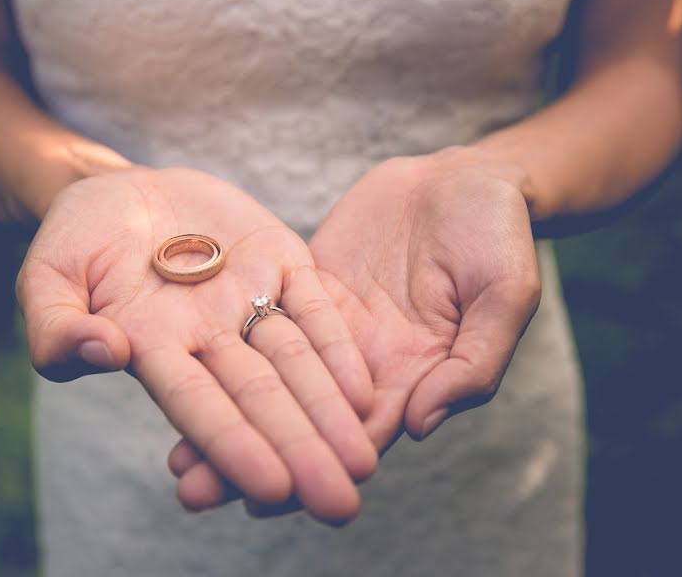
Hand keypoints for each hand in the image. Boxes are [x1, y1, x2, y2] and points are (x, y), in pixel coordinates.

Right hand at [15, 167, 376, 523]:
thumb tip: (103, 351)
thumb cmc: (75, 241)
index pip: (197, 406)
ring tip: (364, 461)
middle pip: (260, 398)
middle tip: (340, 505)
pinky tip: (364, 391)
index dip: (232, 445)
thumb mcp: (47, 277)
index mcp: (153, 348)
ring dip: (330, 410)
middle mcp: (209, 336)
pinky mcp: (280, 260)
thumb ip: (56, 324)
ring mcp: (248, 298)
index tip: (273, 489)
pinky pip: (314, 306)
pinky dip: (339, 346)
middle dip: (300, 450)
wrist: (124, 193)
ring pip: (296, 362)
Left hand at [168, 147, 541, 512]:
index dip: (313, 467)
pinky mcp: (308, 289)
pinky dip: (229, 354)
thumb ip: (474, 361)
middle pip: (303, 421)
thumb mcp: (506, 293)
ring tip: (175, 459)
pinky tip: (184, 370)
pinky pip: (263, 323)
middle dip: (252, 457)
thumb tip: (420, 425)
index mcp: (416, 375)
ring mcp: (333, 327)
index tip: (265, 502)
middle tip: (193, 493)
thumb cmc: (498, 233)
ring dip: (227, 417)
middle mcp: (367, 363)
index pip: (360, 436)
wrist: (463, 178)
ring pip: (274, 382)